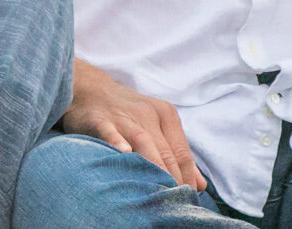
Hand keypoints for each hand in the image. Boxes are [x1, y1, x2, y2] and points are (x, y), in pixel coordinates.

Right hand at [62, 60, 204, 191]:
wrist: (91, 90)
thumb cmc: (128, 114)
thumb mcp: (157, 127)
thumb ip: (178, 154)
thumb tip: (200, 184)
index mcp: (166, 115)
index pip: (181, 152)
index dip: (188, 177)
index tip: (189, 198)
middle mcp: (148, 113)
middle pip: (165, 151)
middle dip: (173, 179)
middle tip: (175, 201)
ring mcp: (124, 116)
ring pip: (144, 141)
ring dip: (153, 166)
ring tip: (159, 189)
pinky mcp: (101, 120)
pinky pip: (111, 132)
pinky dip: (117, 142)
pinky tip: (124, 153)